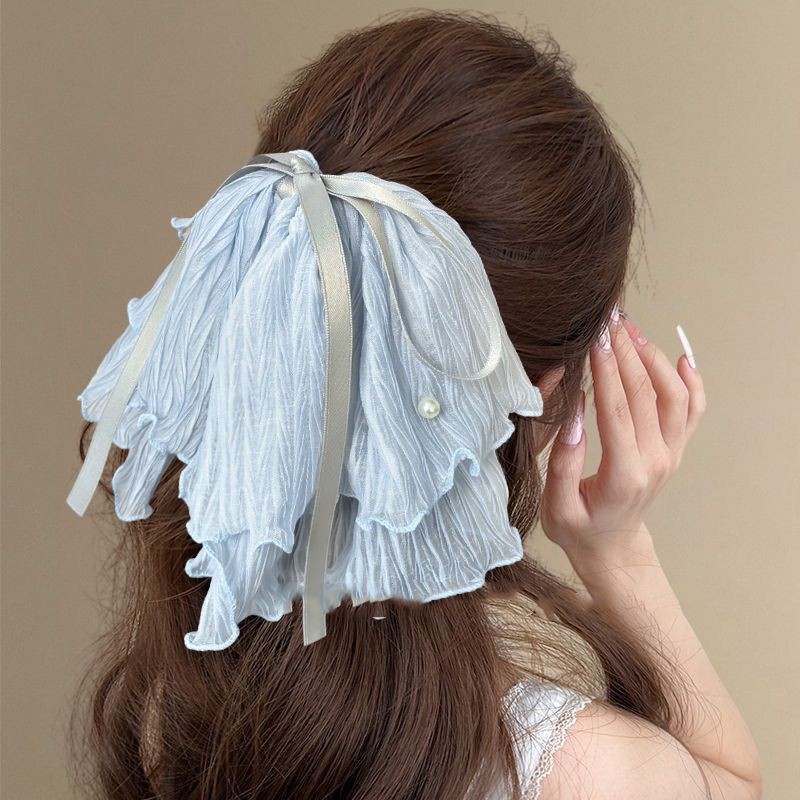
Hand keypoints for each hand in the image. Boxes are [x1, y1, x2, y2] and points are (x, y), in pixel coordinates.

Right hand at [540, 311, 705, 560]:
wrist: (614, 546)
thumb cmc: (579, 528)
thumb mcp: (557, 507)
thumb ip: (562, 464)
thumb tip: (572, 416)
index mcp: (624, 474)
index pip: (617, 409)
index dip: (606, 370)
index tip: (595, 337)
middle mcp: (656, 460)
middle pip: (646, 393)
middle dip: (627, 351)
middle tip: (609, 320)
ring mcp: (671, 453)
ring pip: (674, 395)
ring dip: (653, 358)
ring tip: (630, 331)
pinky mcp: (675, 449)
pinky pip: (693, 409)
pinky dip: (692, 380)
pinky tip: (680, 356)